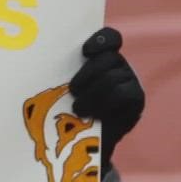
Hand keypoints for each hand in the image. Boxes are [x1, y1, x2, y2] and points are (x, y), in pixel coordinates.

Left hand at [69, 27, 143, 153]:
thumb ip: (63, 73)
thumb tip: (43, 61)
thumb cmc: (70, 113)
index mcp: (102, 57)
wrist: (86, 143)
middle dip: (87, 74)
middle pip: (109, 58)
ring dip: (92, 95)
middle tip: (73, 90)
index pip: (110, 38)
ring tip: (78, 109)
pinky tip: (93, 114)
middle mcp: (120, 66)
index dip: (100, 40)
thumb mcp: (64, 89)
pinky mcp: (136, 99)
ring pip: (113, 78)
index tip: (85, 51)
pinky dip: (104, 105)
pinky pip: (122, 94)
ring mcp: (131, 81)